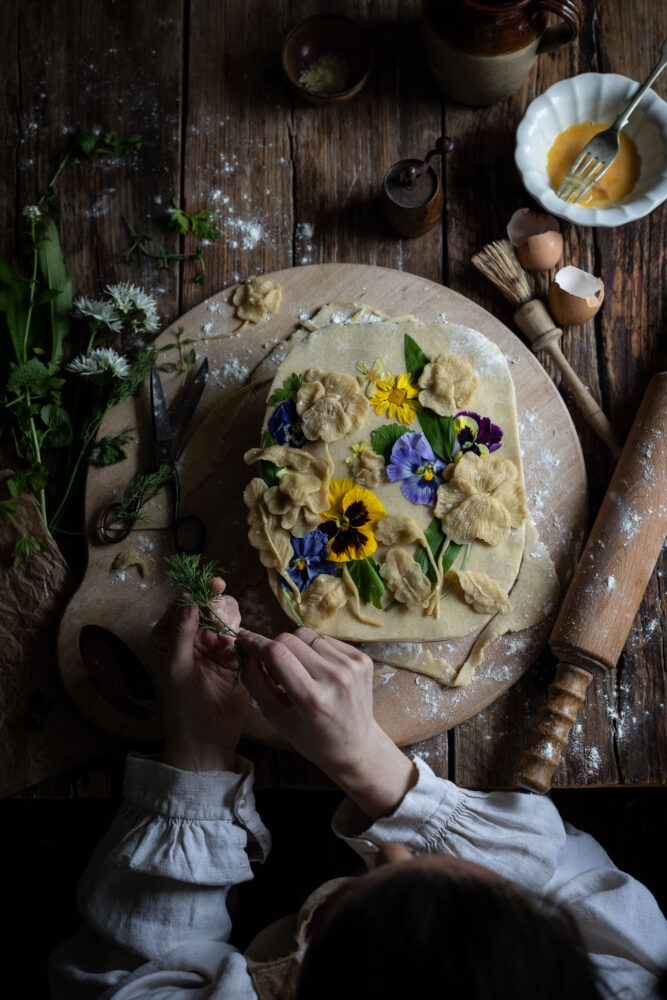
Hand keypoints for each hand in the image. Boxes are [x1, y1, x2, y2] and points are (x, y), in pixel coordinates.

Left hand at [150, 577, 247, 771]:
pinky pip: (242, 634)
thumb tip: (189, 600)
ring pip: (228, 616)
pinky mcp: (235, 655)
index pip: (185, 604)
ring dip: (230, 623)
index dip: (199, 591)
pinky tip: (234, 653)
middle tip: (222, 620)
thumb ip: (182, 633)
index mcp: (169, 636)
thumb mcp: (176, 668)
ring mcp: (215, 645)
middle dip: (218, 607)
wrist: (207, 738)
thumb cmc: (183, 706)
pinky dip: (241, 638)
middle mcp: (192, 636)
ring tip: (227, 643)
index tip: (215, 584)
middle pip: (210, 604)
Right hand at [235, 626, 415, 819]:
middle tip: (273, 668)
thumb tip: (244, 650)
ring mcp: (352, 666)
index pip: (276, 653)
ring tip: (300, 673)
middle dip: (273, 647)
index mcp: (311, 698)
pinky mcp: (363, 659)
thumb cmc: (311, 738)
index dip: (254, 642)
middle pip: (290, 638)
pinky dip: (315, 650)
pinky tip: (318, 671)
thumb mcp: (277, 718)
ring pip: (307, 635)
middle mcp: (335, 678)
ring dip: (296, 649)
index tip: (242, 638)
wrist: (356, 746)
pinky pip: (326, 639)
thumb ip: (256, 683)